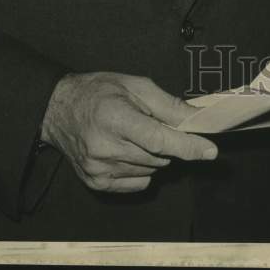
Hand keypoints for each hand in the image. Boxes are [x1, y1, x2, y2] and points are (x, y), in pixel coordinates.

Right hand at [40, 72, 216, 192]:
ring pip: (150, 170)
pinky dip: (142, 169)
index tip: (210, 151)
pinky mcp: (96, 182)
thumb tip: (197, 119)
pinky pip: (137, 183)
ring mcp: (98, 169)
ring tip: (135, 134)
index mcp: (115, 118)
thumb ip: (168, 105)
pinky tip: (127, 150)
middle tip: (154, 124)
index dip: (187, 146)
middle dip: (168, 143)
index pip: (158, 139)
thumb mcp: (136, 86)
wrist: (59, 110)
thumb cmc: (99, 91)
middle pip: (157, 156)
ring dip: (154, 155)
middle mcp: (104, 147)